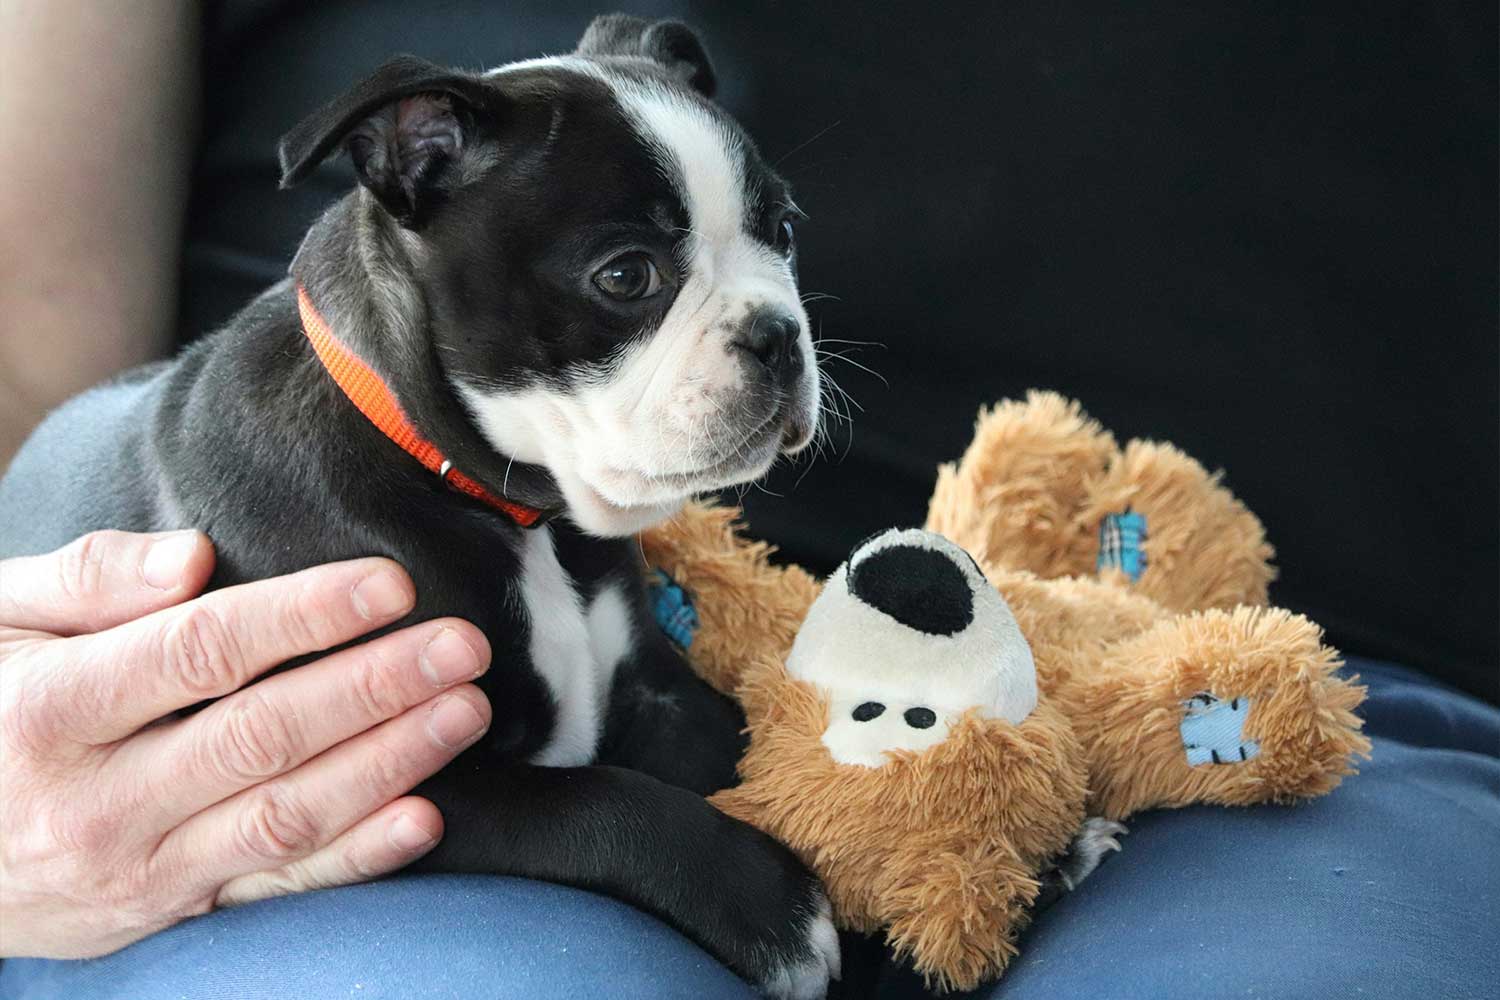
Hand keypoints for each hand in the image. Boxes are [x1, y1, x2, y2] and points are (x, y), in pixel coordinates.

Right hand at [0, 530, 492, 957]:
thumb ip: (89, 582)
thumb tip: (195, 560)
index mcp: (50, 709)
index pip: (200, 653)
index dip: (304, 617)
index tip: (391, 585)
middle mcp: (95, 801)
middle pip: (261, 735)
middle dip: (375, 686)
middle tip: (462, 646)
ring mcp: (135, 868)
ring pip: (283, 814)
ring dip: (388, 762)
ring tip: (464, 711)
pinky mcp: (167, 911)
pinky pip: (274, 886)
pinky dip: (354, 859)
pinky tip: (423, 818)